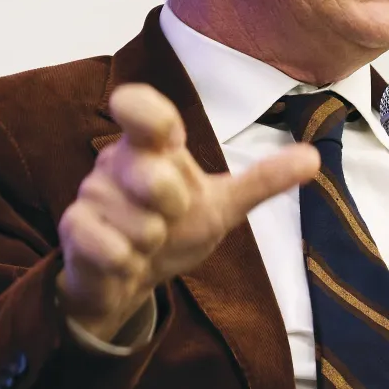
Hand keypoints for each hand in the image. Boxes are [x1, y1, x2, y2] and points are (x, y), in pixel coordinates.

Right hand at [57, 83, 318, 341]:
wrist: (127, 279)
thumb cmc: (172, 231)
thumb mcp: (222, 206)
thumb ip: (262, 181)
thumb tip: (315, 158)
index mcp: (153, 147)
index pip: (142, 109)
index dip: (146, 112)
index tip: (163, 133)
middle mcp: (117, 161)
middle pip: (158, 179)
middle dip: (174, 208)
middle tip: (167, 218)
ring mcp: (91, 193)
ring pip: (140, 225)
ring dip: (150, 244)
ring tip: (143, 242)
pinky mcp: (74, 229)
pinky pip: (112, 249)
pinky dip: (127, 262)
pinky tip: (122, 259)